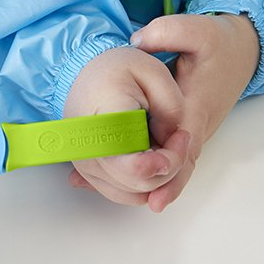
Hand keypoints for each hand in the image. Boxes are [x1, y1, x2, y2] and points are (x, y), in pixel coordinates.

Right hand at [64, 46, 190, 210]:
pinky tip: (151, 154)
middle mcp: (88, 148)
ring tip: (163, 142)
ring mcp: (85, 163)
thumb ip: (171, 108)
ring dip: (158, 175)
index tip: (180, 140)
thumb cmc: (116, 70)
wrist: (83, 74)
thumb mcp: (155, 73)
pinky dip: (144, 180)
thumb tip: (169, 143)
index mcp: (104, 119)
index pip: (133, 165)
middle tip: (179, 135)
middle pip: (138, 183)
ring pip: (133, 193)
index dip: (164, 164)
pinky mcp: (87, 171)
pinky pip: (123, 193)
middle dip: (170, 165)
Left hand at [129, 12, 260, 210]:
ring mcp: (192, 128)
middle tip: (141, 204)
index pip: (183, 145)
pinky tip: (118, 168)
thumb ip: (168, 32)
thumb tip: (138, 43)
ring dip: (151, 179)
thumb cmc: (219, 42)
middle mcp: (196, 124)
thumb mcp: (198, 29)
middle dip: (161, 186)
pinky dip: (149, 162)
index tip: (154, 192)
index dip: (168, 169)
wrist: (243, 49)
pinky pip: (167, 150)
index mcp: (197, 105)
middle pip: (180, 164)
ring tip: (115, 190)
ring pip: (173, 161)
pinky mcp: (185, 127)